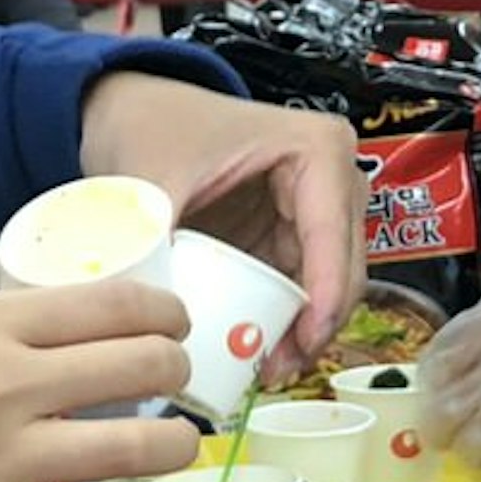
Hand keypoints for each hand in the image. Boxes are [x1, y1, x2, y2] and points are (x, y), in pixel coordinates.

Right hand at [0, 281, 198, 481]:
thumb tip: (24, 312)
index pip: (110, 306)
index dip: (164, 311)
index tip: (176, 322)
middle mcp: (1, 392)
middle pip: (138, 369)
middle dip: (177, 371)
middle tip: (174, 380)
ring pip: (128, 451)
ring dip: (171, 447)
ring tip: (175, 446)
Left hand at [81, 72, 361, 377]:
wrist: (136, 111)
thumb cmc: (157, 122)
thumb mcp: (155, 176)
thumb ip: (157, 237)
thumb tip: (154, 307)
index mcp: (316, 148)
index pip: (333, 233)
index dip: (326, 294)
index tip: (306, 343)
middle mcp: (332, 175)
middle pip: (344, 265)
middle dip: (317, 323)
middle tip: (278, 370)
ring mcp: (317, 207)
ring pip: (330, 282)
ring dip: (306, 329)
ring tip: (269, 371)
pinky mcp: (293, 232)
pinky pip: (303, 284)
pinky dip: (290, 319)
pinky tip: (265, 351)